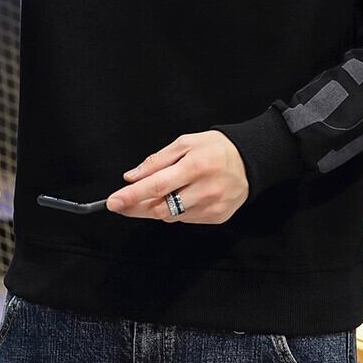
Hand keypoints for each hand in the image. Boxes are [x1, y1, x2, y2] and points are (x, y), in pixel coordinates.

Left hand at [105, 131, 249, 223]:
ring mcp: (212, 207)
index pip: (156, 186)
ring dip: (157, 208)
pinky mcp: (217, 217)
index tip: (113, 202)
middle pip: (161, 208)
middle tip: (123, 202)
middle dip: (137, 207)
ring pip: (172, 217)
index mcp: (194, 166)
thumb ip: (156, 161)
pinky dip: (176, 211)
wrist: (250, 160)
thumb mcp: (185, 143)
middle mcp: (204, 190)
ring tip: (160, 193)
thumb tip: (131, 177)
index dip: (131, 196)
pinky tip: (181, 197)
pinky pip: (186, 219)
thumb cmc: (214, 148)